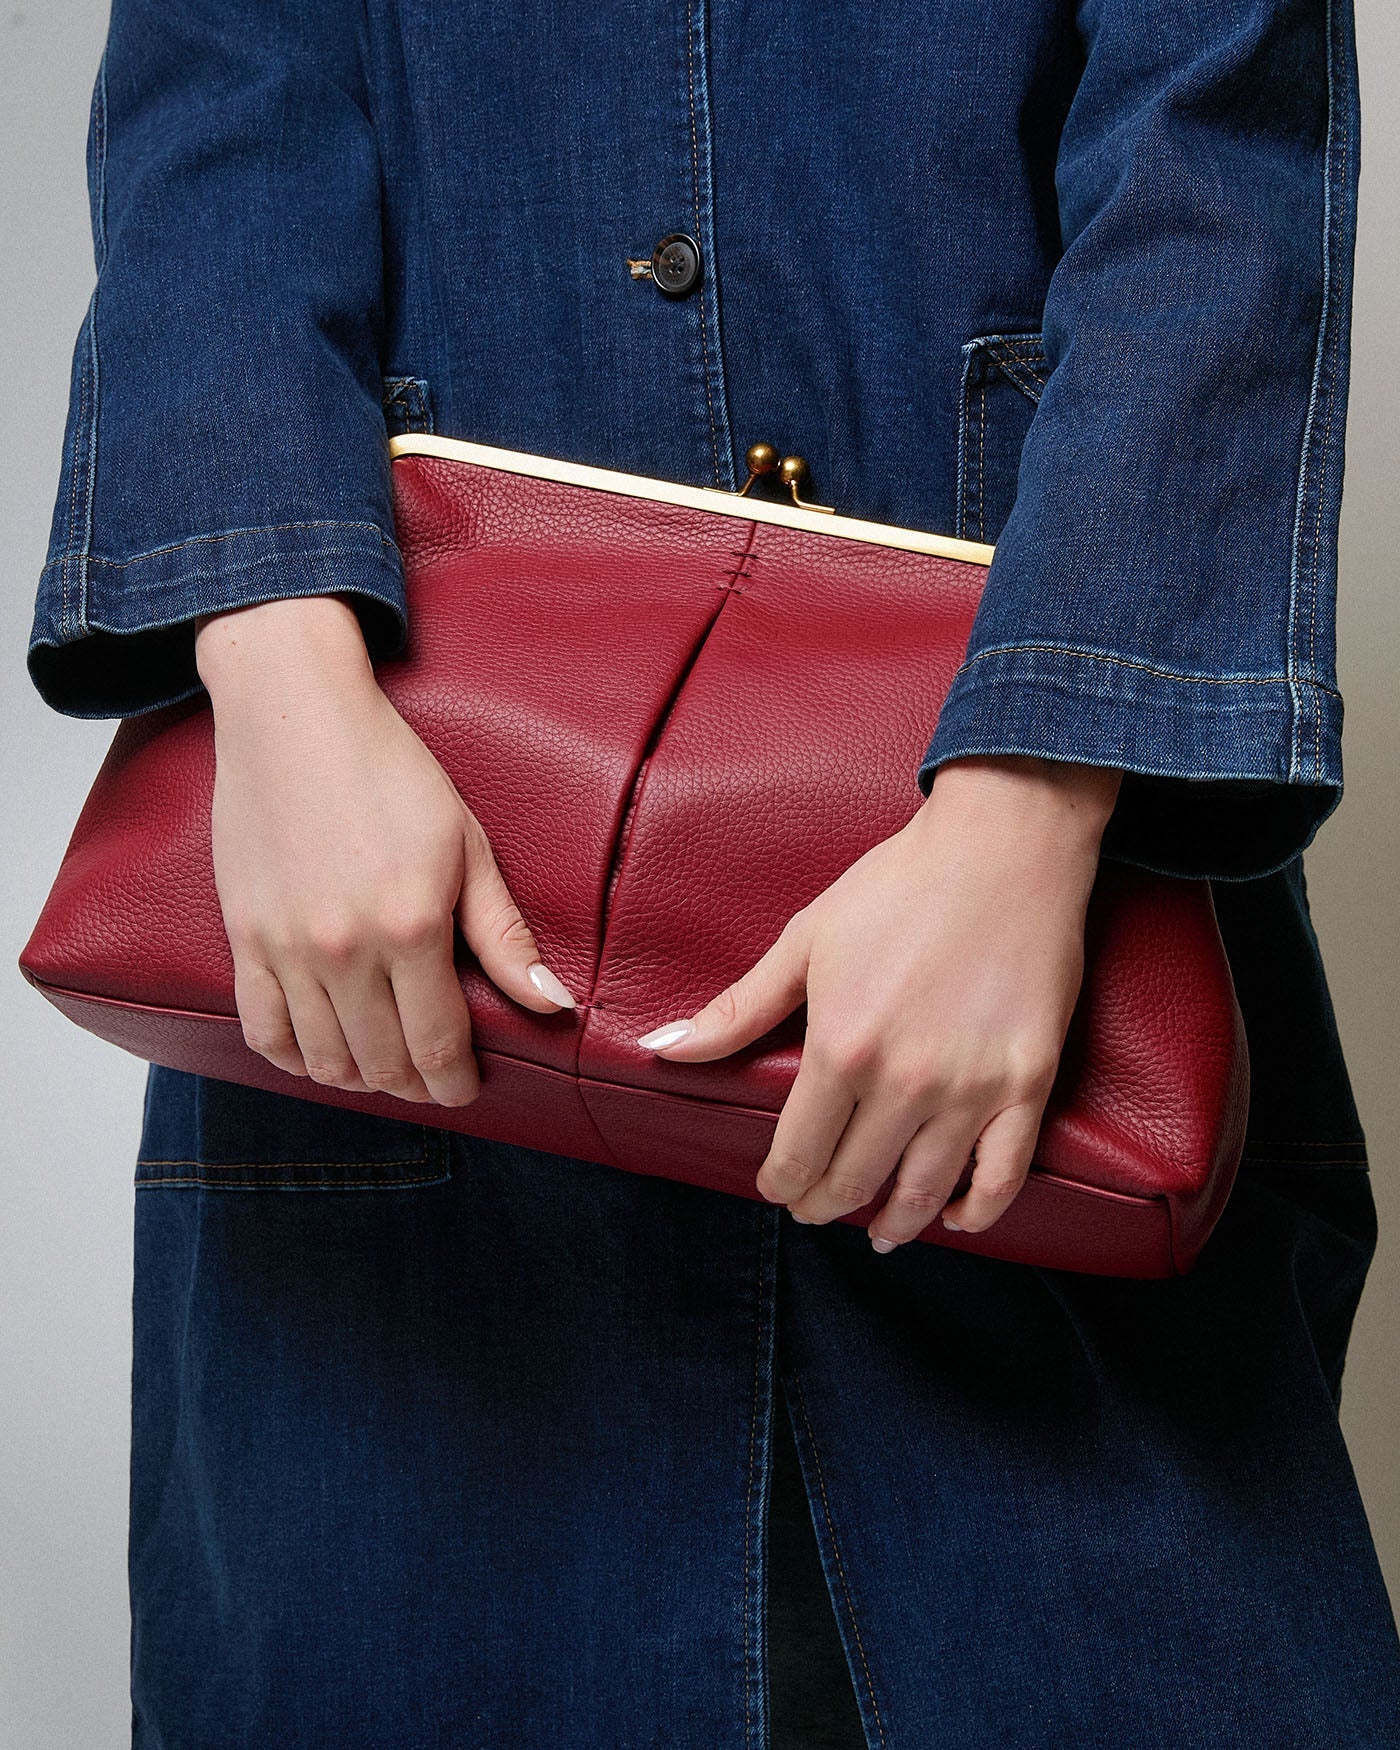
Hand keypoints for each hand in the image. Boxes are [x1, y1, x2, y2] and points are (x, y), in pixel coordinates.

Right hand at [194, 594, 575, 1105]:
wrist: (296, 716)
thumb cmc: (392, 772)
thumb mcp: (468, 846)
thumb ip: (505, 935)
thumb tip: (553, 1005)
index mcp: (412, 926)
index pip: (436, 1042)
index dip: (454, 1081)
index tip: (466, 1088)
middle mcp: (346, 948)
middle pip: (381, 1062)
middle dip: (414, 1086)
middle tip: (431, 1082)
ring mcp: (287, 946)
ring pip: (323, 1058)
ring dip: (359, 1080)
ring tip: (384, 1070)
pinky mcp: (245, 936)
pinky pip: (262, 1030)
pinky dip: (294, 1058)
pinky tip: (323, 1054)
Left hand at [636, 755, 1121, 1249]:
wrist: (1003, 847)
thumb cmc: (898, 886)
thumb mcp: (805, 941)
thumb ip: (737, 1010)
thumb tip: (661, 1050)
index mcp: (842, 1048)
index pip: (798, 1153)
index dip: (781, 1182)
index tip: (778, 1187)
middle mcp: (906, 1081)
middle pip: (855, 1180)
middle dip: (826, 1202)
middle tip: (818, 1206)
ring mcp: (972, 1087)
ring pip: (923, 1190)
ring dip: (893, 1222)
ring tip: (878, 1230)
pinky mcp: (1029, 1082)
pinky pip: (1003, 1174)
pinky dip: (976, 1210)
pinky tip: (955, 1216)